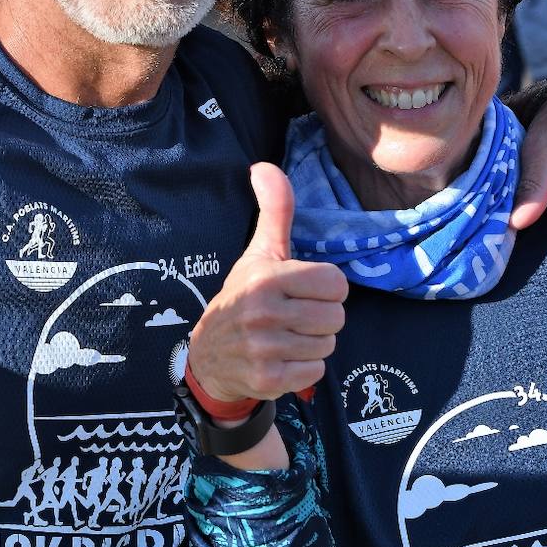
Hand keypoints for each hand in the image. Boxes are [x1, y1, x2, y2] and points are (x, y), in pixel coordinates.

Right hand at [187, 164, 347, 400]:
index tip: (302, 291)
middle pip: (336, 318)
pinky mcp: (267, 379)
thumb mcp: (259, 253)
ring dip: (312, 344)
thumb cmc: (243, 297)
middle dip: (320, 319)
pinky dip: (303, 369)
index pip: (336, 285)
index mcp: (266, 278)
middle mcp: (263, 313)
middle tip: (293, 317)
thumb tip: (263, 166)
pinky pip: (314, 373)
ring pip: (327, 346)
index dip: (325, 289)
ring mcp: (264, 349)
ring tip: (286, 337)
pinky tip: (281, 359)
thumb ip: (275, 210)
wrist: (209, 355)